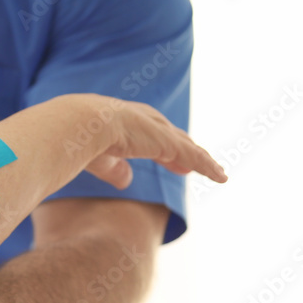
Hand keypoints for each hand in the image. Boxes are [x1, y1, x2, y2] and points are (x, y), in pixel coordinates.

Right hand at [78, 94, 228, 186]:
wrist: (83, 125)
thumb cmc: (82, 139)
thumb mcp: (101, 157)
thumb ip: (115, 169)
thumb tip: (126, 181)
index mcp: (128, 121)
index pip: (152, 135)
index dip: (163, 148)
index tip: (172, 160)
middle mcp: (147, 121)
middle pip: (174, 138)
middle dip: (185, 150)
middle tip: (195, 164)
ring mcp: (159, 131)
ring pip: (187, 148)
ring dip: (203, 160)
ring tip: (218, 172)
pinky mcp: (168, 143)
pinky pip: (194, 157)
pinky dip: (208, 167)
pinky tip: (220, 177)